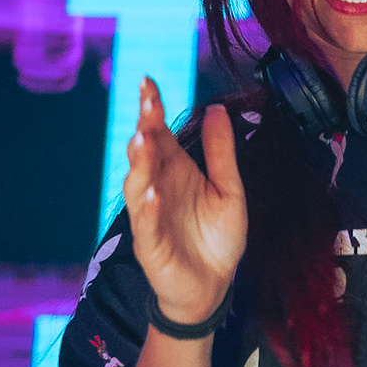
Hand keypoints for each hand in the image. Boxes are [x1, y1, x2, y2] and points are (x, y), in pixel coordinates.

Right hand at [123, 78, 246, 325]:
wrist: (215, 284)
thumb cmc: (216, 236)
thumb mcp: (229, 188)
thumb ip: (221, 151)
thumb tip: (217, 108)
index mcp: (174, 168)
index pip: (159, 132)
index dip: (151, 108)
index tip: (147, 82)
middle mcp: (158, 186)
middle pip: (144, 153)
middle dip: (144, 128)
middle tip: (147, 106)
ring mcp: (150, 215)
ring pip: (138, 184)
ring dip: (140, 163)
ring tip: (144, 141)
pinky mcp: (152, 245)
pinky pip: (146, 224)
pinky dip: (148, 209)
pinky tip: (153, 194)